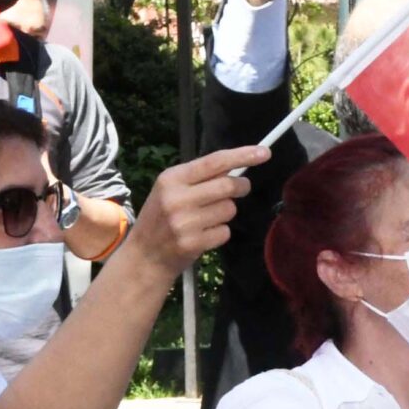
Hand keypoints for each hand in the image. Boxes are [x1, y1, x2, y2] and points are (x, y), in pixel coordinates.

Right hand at [126, 145, 267, 274]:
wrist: (144, 256)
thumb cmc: (161, 218)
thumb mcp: (170, 190)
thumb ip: (199, 178)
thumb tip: (236, 166)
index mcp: (171, 178)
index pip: (214, 161)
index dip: (242, 155)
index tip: (264, 152)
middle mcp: (176, 198)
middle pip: (228, 185)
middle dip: (241, 187)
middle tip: (241, 189)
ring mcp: (185, 222)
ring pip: (230, 209)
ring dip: (226, 212)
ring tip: (206, 218)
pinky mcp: (193, 243)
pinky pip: (225, 231)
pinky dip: (220, 232)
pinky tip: (203, 235)